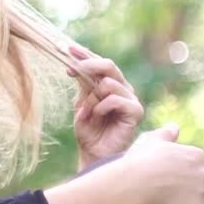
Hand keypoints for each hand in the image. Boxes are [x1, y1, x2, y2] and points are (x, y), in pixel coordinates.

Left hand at [65, 44, 143, 168]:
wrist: (93, 153)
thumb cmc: (88, 129)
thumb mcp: (82, 102)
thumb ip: (83, 83)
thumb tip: (75, 61)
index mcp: (111, 83)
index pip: (100, 62)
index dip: (84, 55)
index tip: (67, 50)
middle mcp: (123, 88)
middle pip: (109, 65)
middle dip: (88, 65)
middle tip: (72, 69)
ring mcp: (131, 99)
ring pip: (108, 83)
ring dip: (91, 98)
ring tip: (86, 113)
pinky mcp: (135, 111)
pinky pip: (115, 99)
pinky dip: (101, 107)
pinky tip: (97, 117)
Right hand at [123, 127, 203, 203]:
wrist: (132, 183)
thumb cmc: (138, 160)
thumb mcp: (151, 140)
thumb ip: (166, 133)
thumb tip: (176, 127)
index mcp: (194, 155)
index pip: (198, 163)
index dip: (187, 170)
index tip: (174, 176)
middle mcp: (203, 173)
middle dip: (196, 186)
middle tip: (177, 193)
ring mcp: (201, 194)